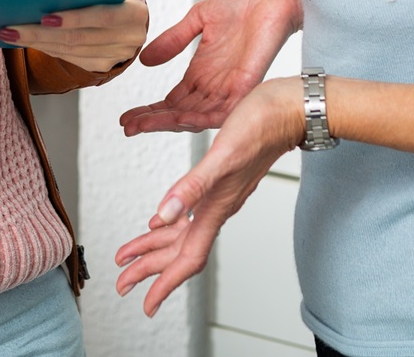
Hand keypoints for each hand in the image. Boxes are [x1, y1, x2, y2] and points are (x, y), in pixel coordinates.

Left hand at [0, 0, 148, 72]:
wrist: (132, 16)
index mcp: (135, 12)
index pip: (103, 16)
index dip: (74, 18)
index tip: (44, 16)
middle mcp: (129, 38)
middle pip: (79, 38)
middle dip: (40, 33)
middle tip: (10, 28)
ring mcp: (116, 55)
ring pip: (70, 51)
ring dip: (36, 42)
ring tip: (9, 33)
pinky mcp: (103, 65)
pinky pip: (69, 58)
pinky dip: (46, 48)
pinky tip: (27, 39)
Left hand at [115, 76, 304, 315]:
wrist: (290, 109)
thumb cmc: (262, 126)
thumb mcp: (222, 155)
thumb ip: (192, 186)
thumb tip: (162, 215)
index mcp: (216, 207)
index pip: (187, 257)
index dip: (164, 283)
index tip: (146, 304)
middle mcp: (218, 206)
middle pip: (179, 251)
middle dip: (150, 269)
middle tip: (124, 283)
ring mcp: (221, 194)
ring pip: (182, 233)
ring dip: (155, 247)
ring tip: (130, 256)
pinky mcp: (221, 179)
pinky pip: (190, 211)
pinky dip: (171, 220)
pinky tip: (161, 218)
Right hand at [119, 0, 302, 134]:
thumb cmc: (244, 5)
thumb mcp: (198, 20)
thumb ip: (173, 40)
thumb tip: (144, 59)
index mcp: (203, 71)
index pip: (173, 100)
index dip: (150, 110)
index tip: (126, 117)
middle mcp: (215, 85)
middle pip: (180, 113)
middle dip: (153, 121)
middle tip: (128, 127)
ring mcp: (230, 88)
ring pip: (196, 116)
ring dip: (170, 122)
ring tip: (144, 125)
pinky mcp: (246, 86)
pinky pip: (224, 110)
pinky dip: (202, 117)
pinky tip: (180, 120)